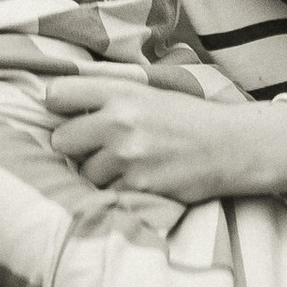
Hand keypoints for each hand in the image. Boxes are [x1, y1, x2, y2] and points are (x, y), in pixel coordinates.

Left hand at [42, 72, 286, 203]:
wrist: (232, 147)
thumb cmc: (186, 118)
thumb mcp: (149, 91)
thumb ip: (107, 91)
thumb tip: (54, 96)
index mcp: (120, 91)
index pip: (56, 93)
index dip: (58, 106)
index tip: (71, 113)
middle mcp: (120, 122)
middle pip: (61, 140)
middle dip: (77, 146)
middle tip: (101, 146)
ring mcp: (128, 157)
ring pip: (83, 173)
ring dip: (100, 173)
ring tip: (130, 164)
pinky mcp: (138, 187)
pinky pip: (106, 194)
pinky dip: (119, 191)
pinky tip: (142, 180)